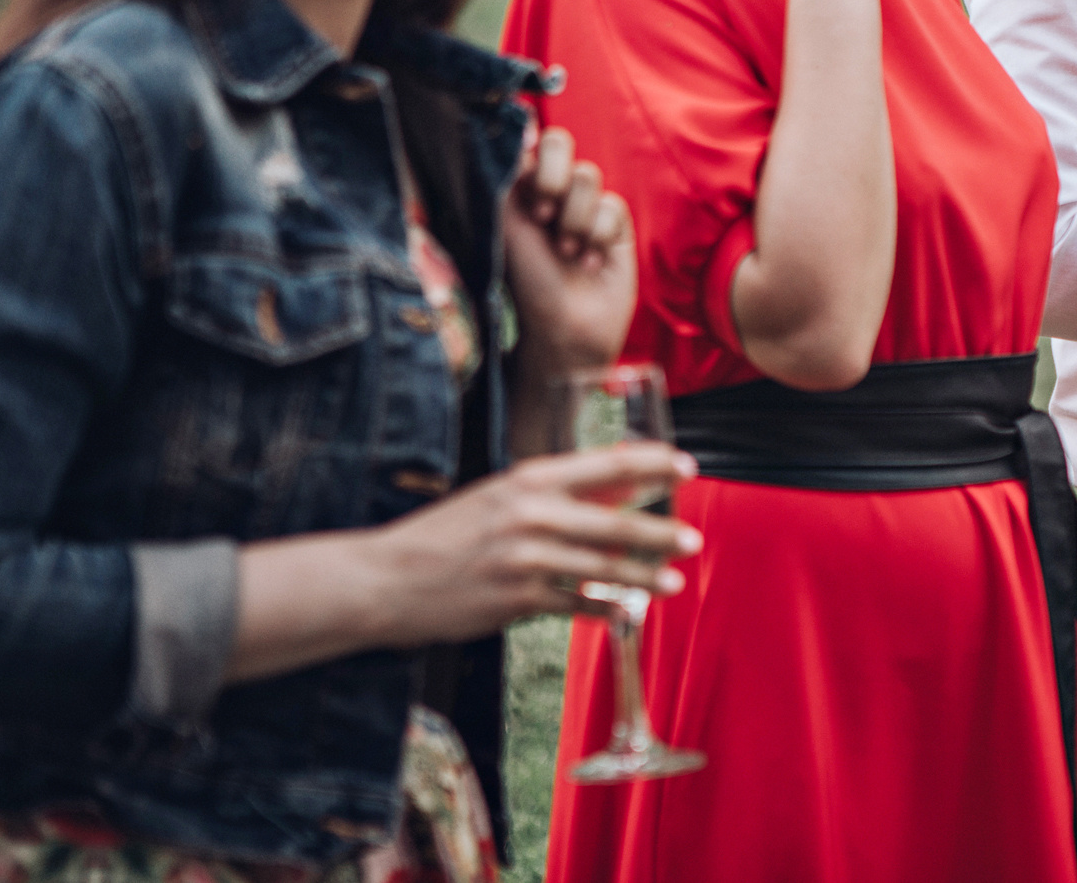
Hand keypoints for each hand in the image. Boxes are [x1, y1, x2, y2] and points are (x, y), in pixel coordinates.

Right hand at [226, 446, 701, 683]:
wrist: (383, 579)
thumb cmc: (442, 536)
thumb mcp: (495, 498)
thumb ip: (550, 496)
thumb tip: (613, 494)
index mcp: (527, 479)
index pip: (604, 464)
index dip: (652, 464)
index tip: (685, 467)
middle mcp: (530, 514)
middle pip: (613, 520)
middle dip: (659, 531)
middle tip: (693, 538)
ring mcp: (524, 558)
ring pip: (601, 567)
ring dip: (644, 576)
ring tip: (675, 582)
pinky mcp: (515, 599)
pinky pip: (574, 604)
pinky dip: (605, 608)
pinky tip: (627, 612)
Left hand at [504, 124, 635, 376]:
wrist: (565, 325)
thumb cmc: (527, 281)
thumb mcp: (507, 225)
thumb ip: (509, 176)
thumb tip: (517, 130)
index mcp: (520, 188)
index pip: (529, 141)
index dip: (531, 160)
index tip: (526, 195)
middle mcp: (552, 191)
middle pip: (561, 143)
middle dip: (553, 178)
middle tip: (543, 214)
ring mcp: (585, 206)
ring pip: (588, 177)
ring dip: (574, 219)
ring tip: (567, 252)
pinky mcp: (616, 225)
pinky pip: (613, 207)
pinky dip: (599, 237)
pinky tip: (590, 263)